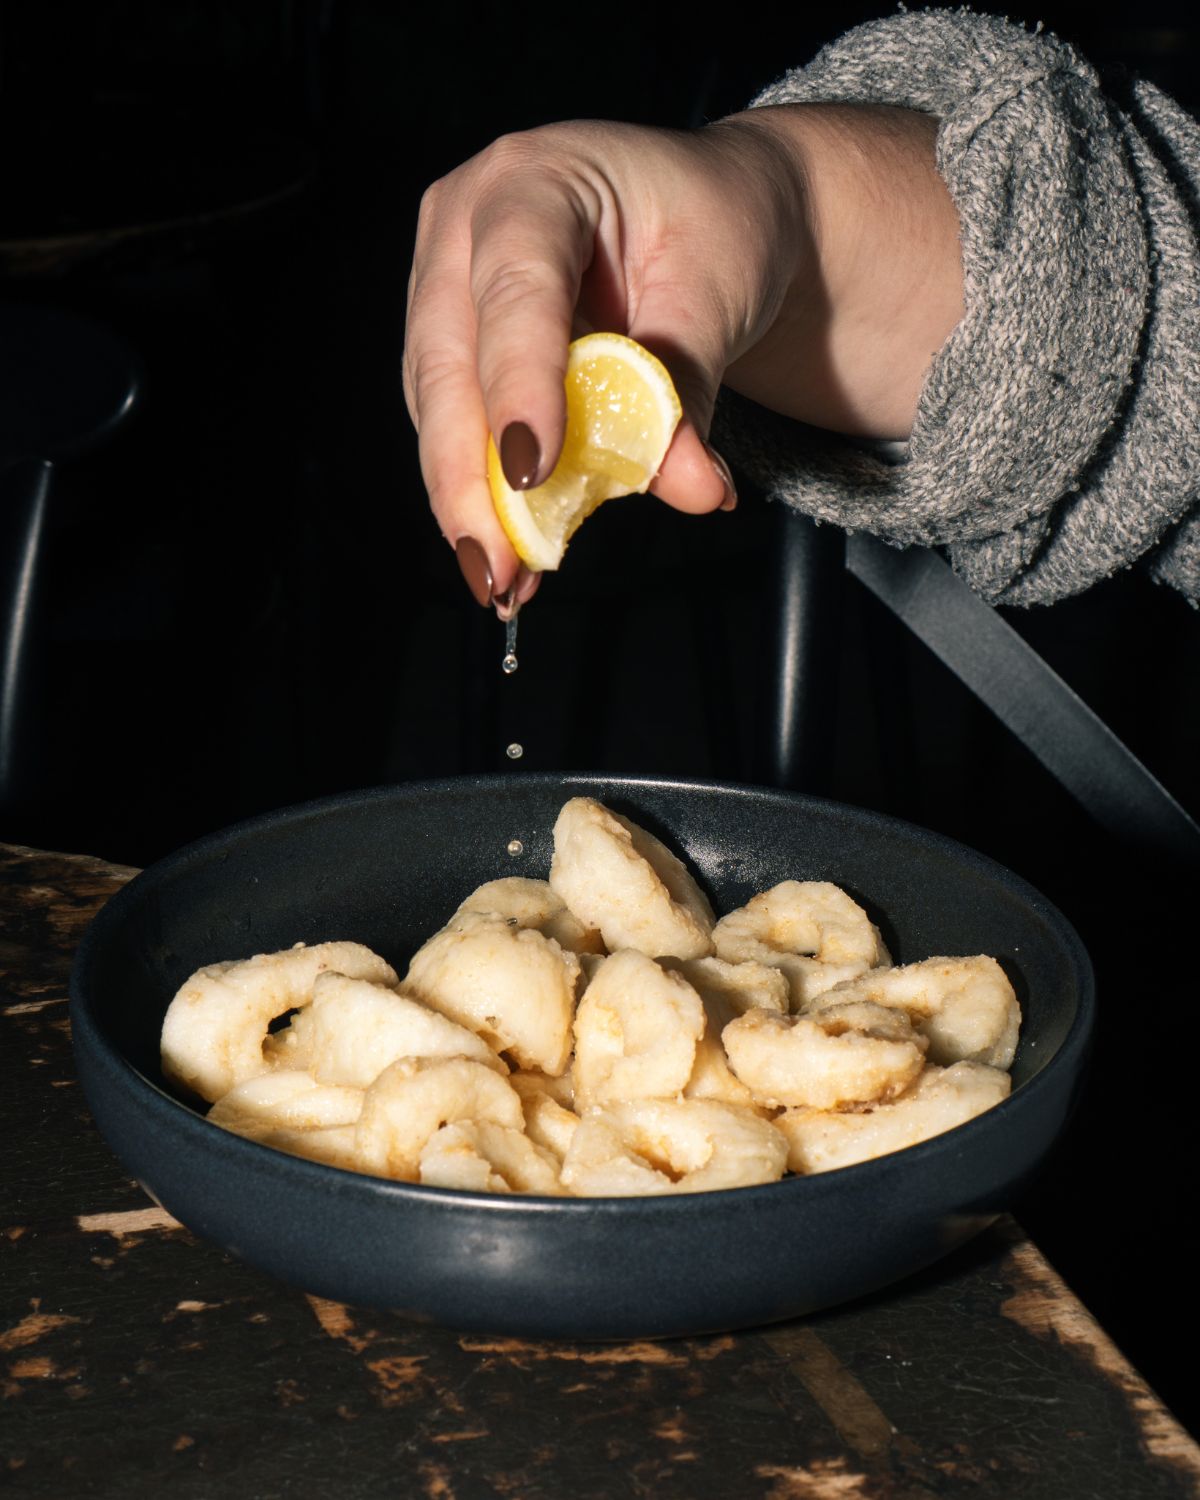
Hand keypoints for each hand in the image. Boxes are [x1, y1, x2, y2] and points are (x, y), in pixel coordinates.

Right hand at [403, 105, 961, 609]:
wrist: (710, 212)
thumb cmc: (715, 224)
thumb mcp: (717, 293)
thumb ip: (689, 390)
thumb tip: (692, 488)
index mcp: (532, 179)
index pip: (516, 292)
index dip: (519, 387)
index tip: (531, 476)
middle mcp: (465, 223)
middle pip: (449, 362)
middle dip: (470, 478)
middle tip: (499, 567)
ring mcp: (446, 281)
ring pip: (439, 406)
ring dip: (468, 501)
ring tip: (505, 581)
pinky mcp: (453, 340)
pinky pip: (455, 424)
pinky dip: (482, 492)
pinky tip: (510, 551)